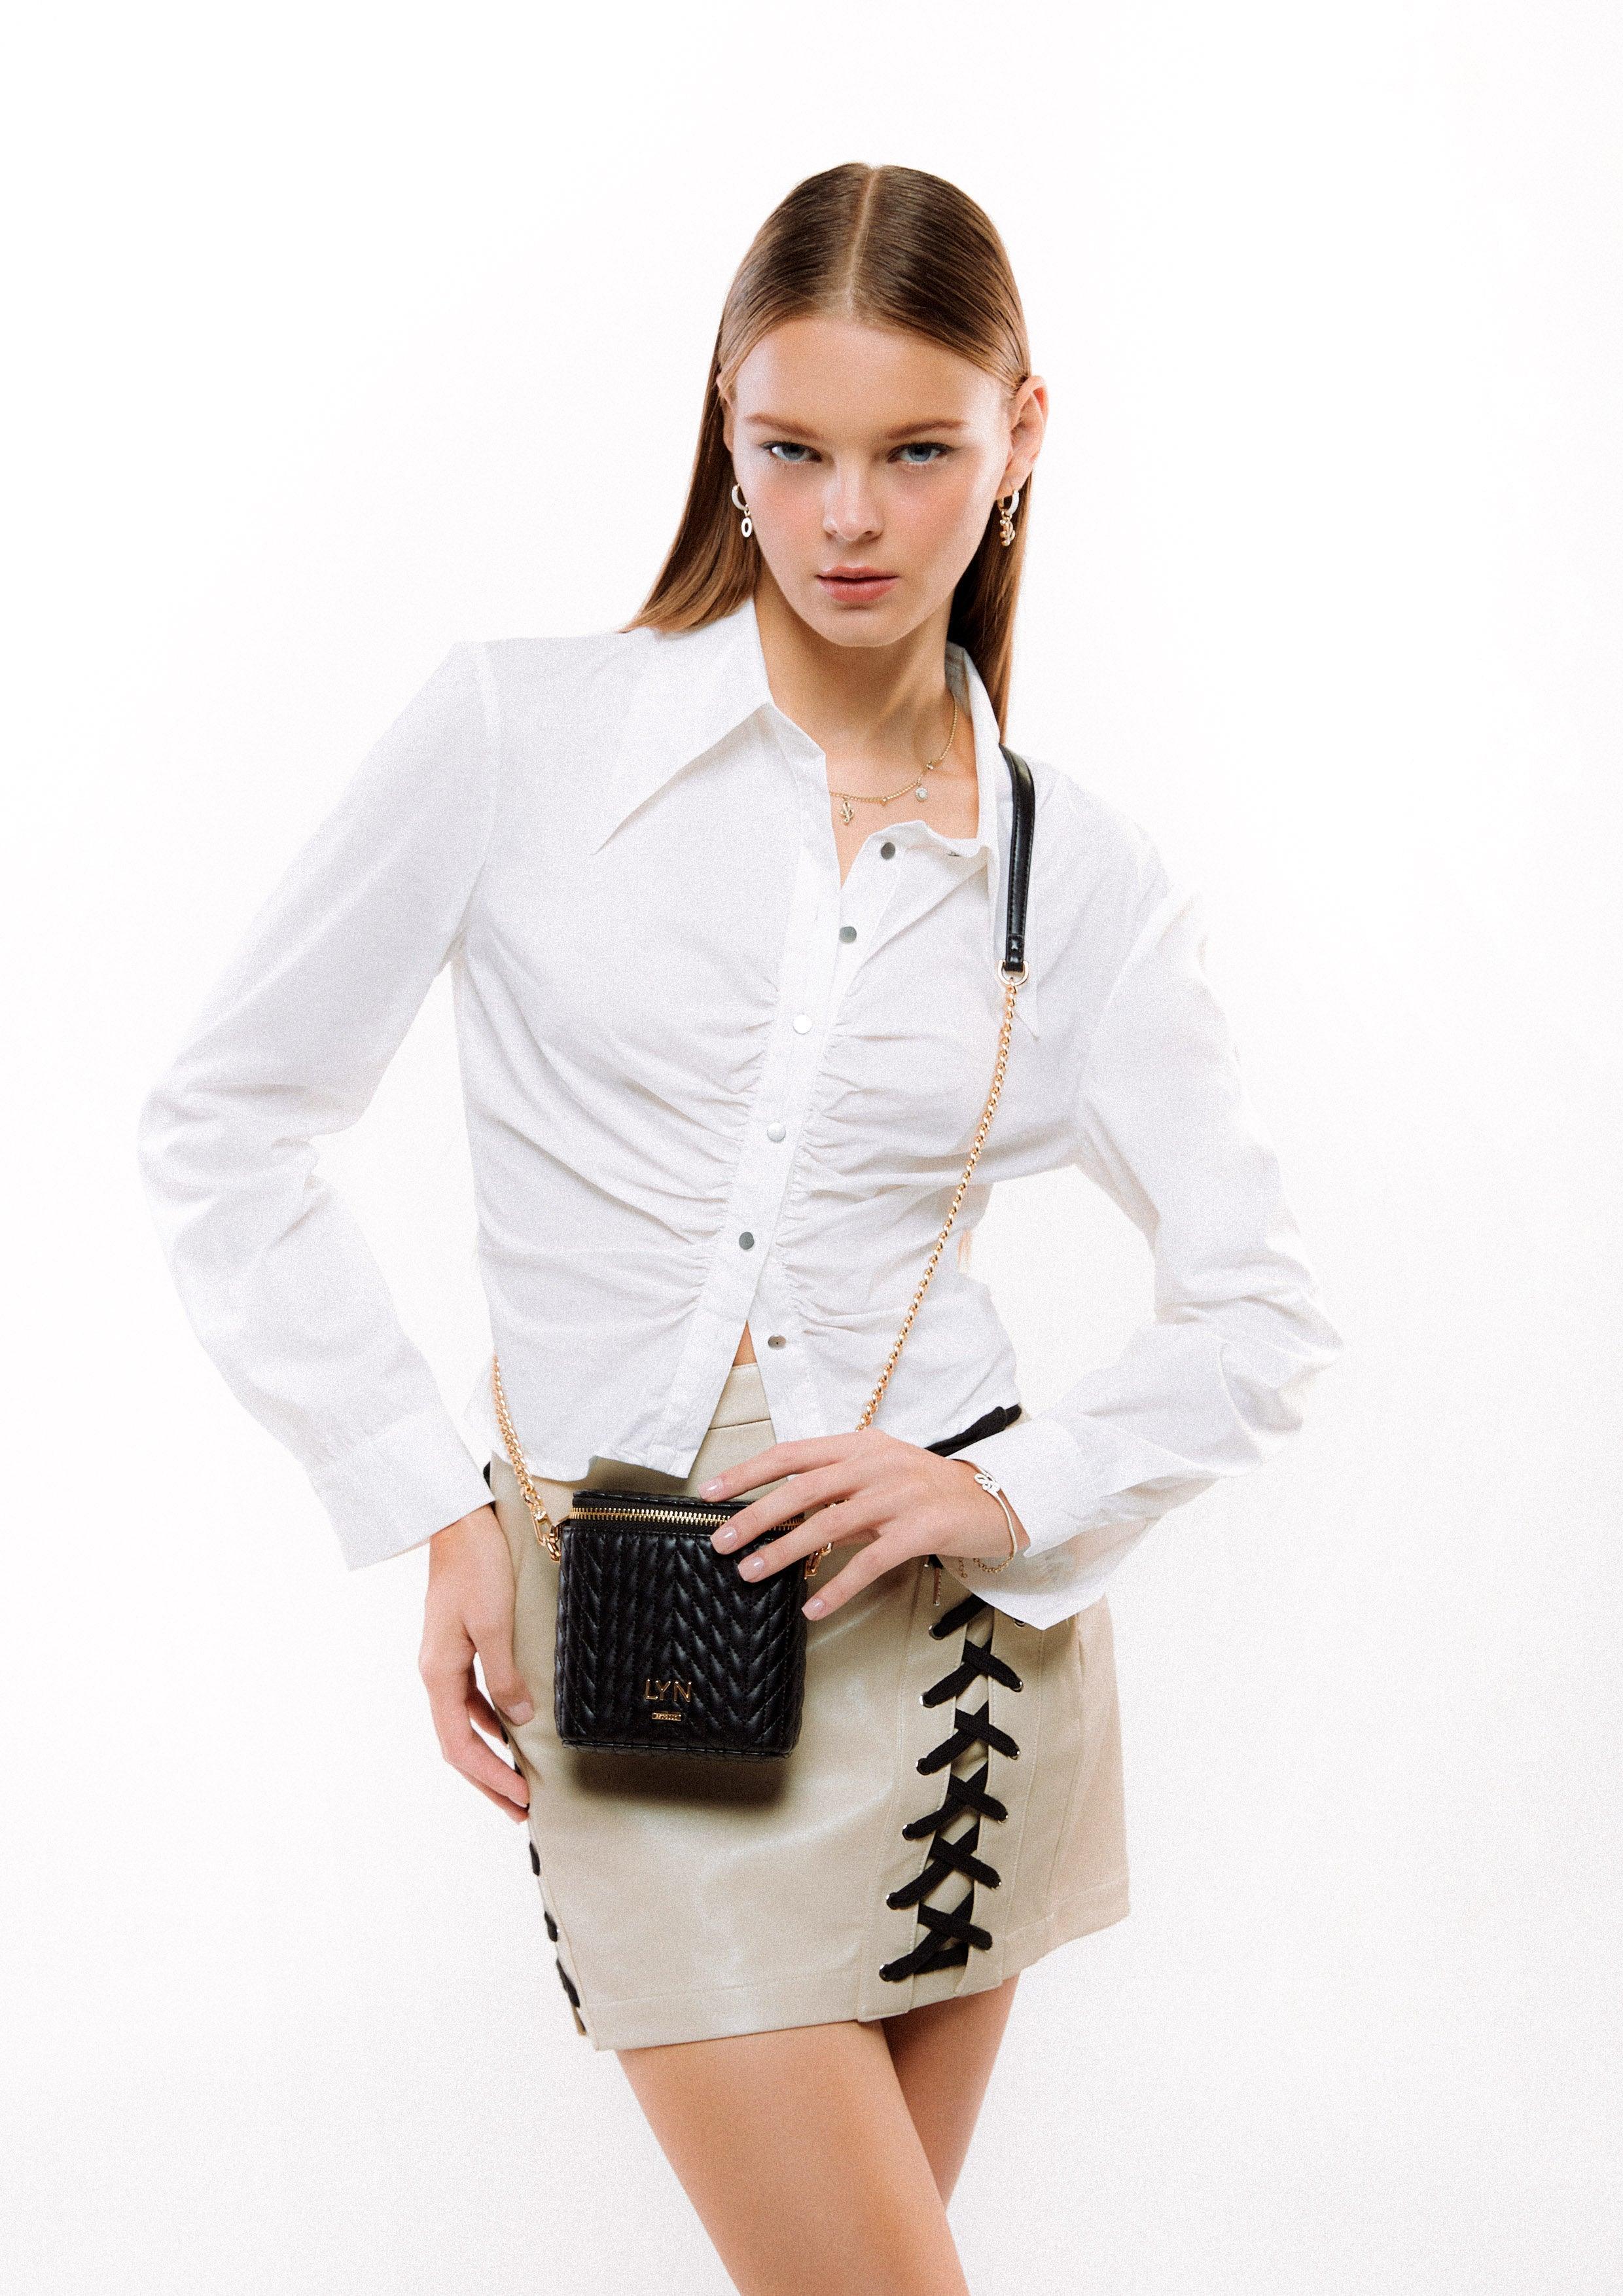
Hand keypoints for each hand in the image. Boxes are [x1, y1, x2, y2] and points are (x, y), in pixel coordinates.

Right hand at [419, 1505, 532, 1820]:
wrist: (458, 1523)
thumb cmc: (477, 1568)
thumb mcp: (494, 1624)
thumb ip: (504, 1676)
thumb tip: (518, 1721)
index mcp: (439, 1674)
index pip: (460, 1746)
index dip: (490, 1778)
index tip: (521, 1800)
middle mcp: (436, 1674)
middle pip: (458, 1743)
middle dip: (488, 1779)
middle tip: (520, 1809)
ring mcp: (444, 1661)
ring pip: (463, 1723)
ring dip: (489, 1753)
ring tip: (517, 1778)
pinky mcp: (457, 1646)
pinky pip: (470, 1698)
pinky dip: (489, 1721)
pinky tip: (510, 1727)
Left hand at [697, 1430, 1028, 1619]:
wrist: (995, 1499)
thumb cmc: (929, 1489)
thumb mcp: (880, 1475)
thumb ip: (836, 1489)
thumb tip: (781, 1512)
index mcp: (860, 1445)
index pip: (792, 1453)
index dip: (747, 1472)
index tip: (710, 1492)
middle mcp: (876, 1464)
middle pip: (802, 1488)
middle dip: (755, 1515)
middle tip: (721, 1542)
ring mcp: (900, 1495)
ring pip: (830, 1523)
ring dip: (785, 1550)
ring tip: (753, 1573)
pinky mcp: (922, 1529)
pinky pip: (871, 1561)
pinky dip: (838, 1586)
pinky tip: (814, 1607)